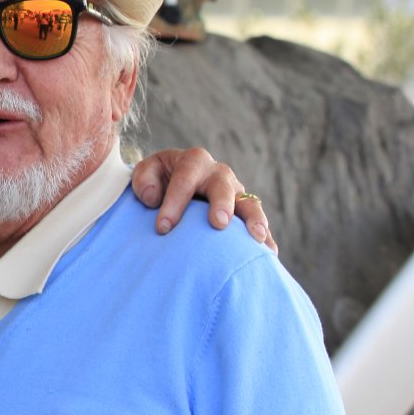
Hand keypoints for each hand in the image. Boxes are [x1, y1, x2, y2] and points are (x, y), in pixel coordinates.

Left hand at [131, 147, 275, 252]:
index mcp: (193, 161)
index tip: (163, 228)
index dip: (174, 203)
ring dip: (253, 220)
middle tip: (218, 223)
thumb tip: (153, 198)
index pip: (184, 180)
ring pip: (248, 203)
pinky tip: (269, 253)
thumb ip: (144, 180)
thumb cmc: (159, 180)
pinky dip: (265, 237)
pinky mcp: (244, 210)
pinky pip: (257, 223)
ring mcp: (235, 192)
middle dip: (221, 204)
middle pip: (222, 187)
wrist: (175, 181)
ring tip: (256, 238)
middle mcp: (218, 174)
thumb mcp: (146, 172)